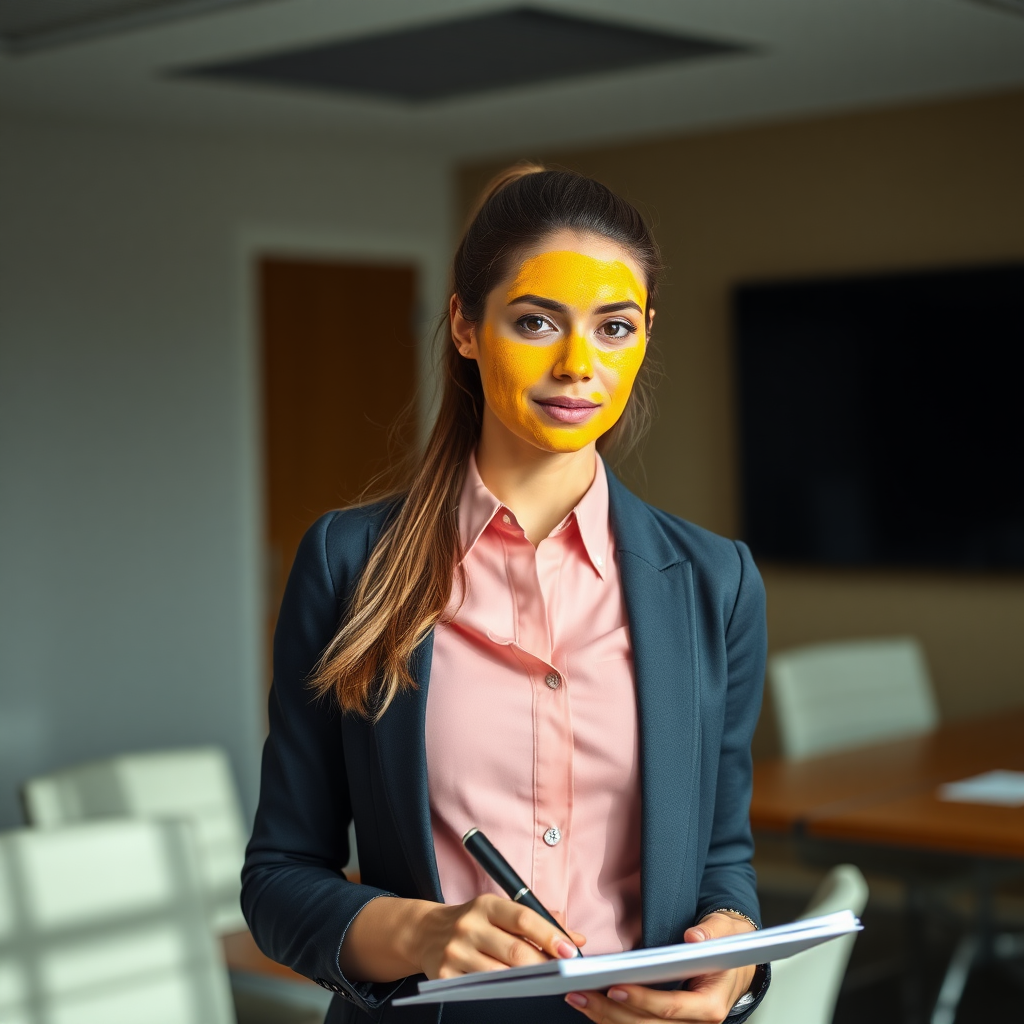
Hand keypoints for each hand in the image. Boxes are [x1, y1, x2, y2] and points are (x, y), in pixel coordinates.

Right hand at [415, 894, 585, 978]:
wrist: (426, 932)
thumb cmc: (474, 922)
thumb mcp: (500, 912)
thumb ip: (539, 922)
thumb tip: (577, 938)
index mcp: (486, 905)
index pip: (523, 918)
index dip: (550, 935)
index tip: (571, 950)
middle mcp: (469, 926)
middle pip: (515, 951)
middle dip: (545, 966)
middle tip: (564, 974)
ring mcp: (456, 952)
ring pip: (501, 975)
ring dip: (527, 982)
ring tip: (546, 983)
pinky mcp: (445, 976)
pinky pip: (482, 989)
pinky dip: (502, 991)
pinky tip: (515, 991)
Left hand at [564, 912, 756, 1022]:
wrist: (737, 961)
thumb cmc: (730, 946)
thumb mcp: (728, 931)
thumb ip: (712, 932)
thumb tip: (693, 938)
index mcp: (711, 1005)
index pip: (671, 1007)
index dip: (641, 999)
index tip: (615, 986)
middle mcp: (696, 1023)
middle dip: (611, 1011)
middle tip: (581, 992)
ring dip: (607, 1018)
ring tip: (579, 998)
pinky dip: (615, 1019)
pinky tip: (593, 1006)